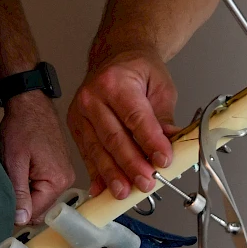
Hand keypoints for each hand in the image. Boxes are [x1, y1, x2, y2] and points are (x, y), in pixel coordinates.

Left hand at [0, 92, 76, 224]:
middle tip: (2, 191)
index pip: (34, 213)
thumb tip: (21, 219)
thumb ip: (19, 192)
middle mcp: (66, 180)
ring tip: (11, 177)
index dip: (15, 213)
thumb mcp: (14, 162)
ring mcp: (63, 174)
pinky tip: (18, 174)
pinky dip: (28, 186)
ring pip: (39, 198)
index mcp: (57, 181)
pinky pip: (42, 187)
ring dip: (23, 194)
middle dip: (20, 203)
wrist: (30, 103)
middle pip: (39, 208)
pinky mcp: (58, 168)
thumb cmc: (22, 127)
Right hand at [68, 50, 178, 199]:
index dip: (150, 142)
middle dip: (131, 164)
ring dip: (112, 174)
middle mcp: (93, 97)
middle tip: (146, 182)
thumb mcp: (160, 86)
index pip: (135, 117)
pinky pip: (87, 153)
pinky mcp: (76, 126)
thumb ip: (164, 117)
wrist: (116, 56)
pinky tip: (102, 189)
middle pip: (113, 137)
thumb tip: (171, 144)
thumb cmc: (139, 69)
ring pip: (98, 149)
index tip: (163, 160)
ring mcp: (81, 113)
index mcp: (116, 82)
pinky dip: (96, 173)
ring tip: (125, 191)